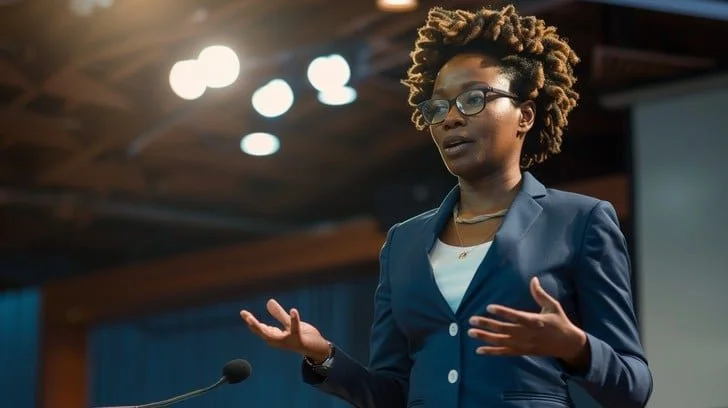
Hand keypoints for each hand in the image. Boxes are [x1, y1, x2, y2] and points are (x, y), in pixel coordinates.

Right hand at [240, 299, 330, 362]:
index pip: (260, 328)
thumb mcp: (289, 324)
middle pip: (263, 333)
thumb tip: (269, 302)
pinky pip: (295, 330)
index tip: (243, 313)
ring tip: (259, 317)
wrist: (318, 349)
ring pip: (273, 335)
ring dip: (266, 327)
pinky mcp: (298, 340)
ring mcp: (288, 342)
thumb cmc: (303, 337)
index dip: (251, 321)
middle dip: (253, 325)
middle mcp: (279, 341)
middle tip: (245, 316)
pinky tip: (293, 311)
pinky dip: (294, 320)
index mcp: (275, 336)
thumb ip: (279, 315)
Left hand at [468, 277, 587, 362]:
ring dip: (485, 337)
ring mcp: (524, 345)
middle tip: (471, 320)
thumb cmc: (560, 322)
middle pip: (504, 329)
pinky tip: (479, 350)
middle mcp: (527, 334)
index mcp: (535, 321)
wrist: (568, 345)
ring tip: (471, 332)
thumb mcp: (553, 306)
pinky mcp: (522, 352)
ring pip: (501, 342)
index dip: (502, 312)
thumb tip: (533, 279)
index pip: (516, 316)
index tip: (489, 307)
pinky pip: (505, 352)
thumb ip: (540, 294)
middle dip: (487, 325)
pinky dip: (492, 352)